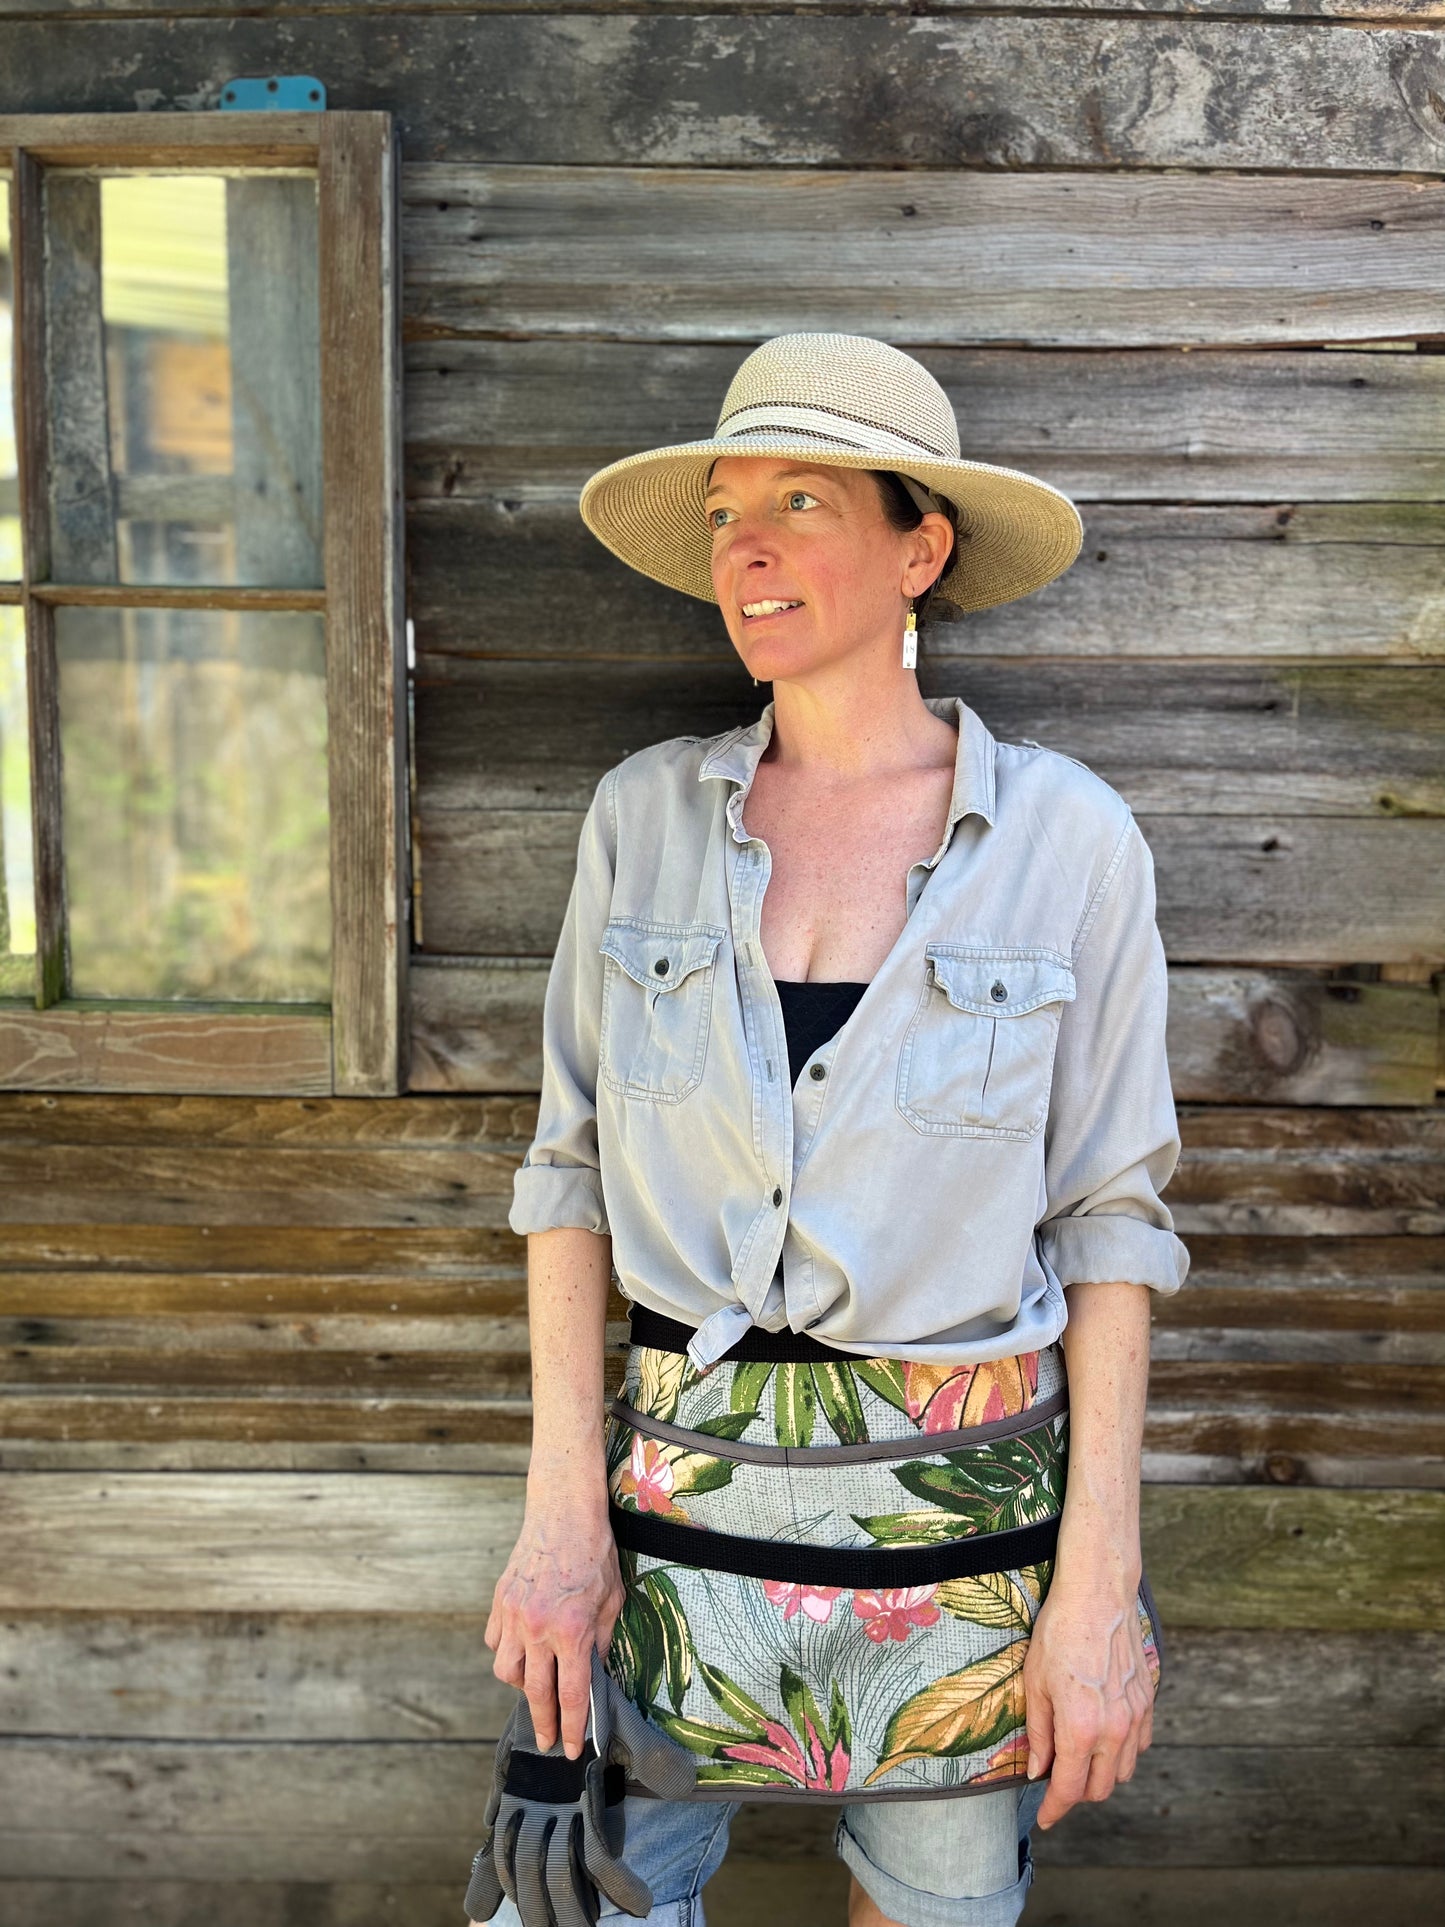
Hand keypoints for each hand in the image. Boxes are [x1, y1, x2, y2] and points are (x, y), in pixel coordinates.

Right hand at [484, 1499, 624, 1759]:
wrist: (563, 1511)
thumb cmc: (595, 1553)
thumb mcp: (613, 1600)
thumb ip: (601, 1641)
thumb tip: (594, 1673)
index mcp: (572, 1631)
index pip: (571, 1695)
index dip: (572, 1727)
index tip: (572, 1748)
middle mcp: (538, 1628)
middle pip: (536, 1693)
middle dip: (543, 1723)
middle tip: (546, 1742)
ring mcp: (514, 1615)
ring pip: (507, 1671)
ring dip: (522, 1685)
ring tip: (536, 1684)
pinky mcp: (500, 1601)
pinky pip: (496, 1641)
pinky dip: (507, 1651)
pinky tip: (521, 1648)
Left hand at [1022, 1566, 1154, 1829]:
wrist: (1098, 1595)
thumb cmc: (1059, 1633)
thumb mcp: (1034, 1683)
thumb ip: (1038, 1733)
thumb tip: (1037, 1770)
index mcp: (1080, 1729)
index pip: (1070, 1789)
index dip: (1055, 1809)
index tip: (1045, 1817)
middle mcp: (1113, 1731)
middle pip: (1100, 1789)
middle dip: (1076, 1792)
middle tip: (1055, 1778)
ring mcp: (1135, 1717)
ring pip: (1122, 1771)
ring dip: (1100, 1774)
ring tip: (1078, 1756)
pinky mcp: (1147, 1701)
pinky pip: (1140, 1745)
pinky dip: (1122, 1752)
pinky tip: (1103, 1736)